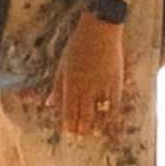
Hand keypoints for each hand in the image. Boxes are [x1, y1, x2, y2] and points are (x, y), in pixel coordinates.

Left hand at [56, 11, 125, 142]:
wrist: (100, 29)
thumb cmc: (78, 45)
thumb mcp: (62, 65)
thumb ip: (57, 87)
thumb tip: (49, 104)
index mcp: (70, 82)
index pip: (68, 110)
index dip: (68, 124)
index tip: (68, 131)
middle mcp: (86, 87)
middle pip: (83, 115)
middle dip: (80, 128)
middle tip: (79, 136)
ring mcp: (102, 85)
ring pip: (98, 113)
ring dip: (94, 126)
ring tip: (92, 133)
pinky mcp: (116, 82)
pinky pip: (114, 105)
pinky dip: (110, 116)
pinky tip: (107, 122)